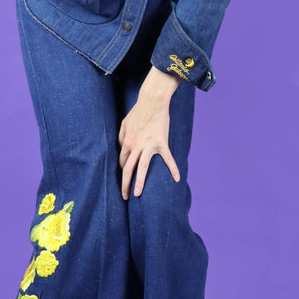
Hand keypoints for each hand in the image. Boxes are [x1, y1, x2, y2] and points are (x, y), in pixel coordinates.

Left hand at [118, 67, 181, 199]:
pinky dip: (173, 169)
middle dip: (125, 185)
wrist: (153, 102)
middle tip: (125, 197)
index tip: (125, 181)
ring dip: (139, 182)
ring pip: (142, 168)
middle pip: (128, 169)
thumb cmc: (138, 112)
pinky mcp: (161, 143)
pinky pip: (168, 159)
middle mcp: (135, 146)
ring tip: (138, 194)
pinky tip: (177, 179)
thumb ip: (121, 138)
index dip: (123, 173)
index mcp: (126, 142)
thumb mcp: (124, 124)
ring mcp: (148, 146)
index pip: (122, 163)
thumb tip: (122, 150)